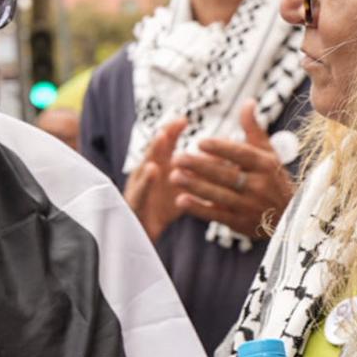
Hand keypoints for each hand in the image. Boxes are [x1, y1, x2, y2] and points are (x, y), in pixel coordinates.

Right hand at [124, 118, 187, 241]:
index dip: (172, 132)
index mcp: (158, 168)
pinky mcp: (133, 205)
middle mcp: (146, 174)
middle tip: (176, 122)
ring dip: (153, 150)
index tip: (185, 120)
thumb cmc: (163, 209)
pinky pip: (140, 191)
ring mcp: (137, 187)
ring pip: (145, 165)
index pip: (164, 147)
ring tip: (162, 136)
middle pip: (154, 150)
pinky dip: (146, 179)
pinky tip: (153, 170)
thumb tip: (223, 160)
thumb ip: (198, 175)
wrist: (144, 236)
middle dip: (164, 134)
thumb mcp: (182, 189)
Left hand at [171, 101, 292, 238]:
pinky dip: (198, 208)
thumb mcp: (268, 153)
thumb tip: (247, 101)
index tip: (200, 141)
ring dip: (195, 186)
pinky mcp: (240, 223)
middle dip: (200, 166)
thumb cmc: (274, 179)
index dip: (221, 148)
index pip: (241, 154)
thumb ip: (254, 129)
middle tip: (176, 158)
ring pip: (218, 195)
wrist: (289, 218)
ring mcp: (249, 206)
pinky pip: (216, 215)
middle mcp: (259, 186)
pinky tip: (181, 200)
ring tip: (173, 176)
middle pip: (226, 174)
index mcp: (266, 165)